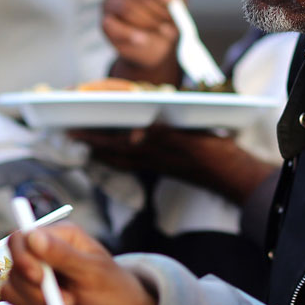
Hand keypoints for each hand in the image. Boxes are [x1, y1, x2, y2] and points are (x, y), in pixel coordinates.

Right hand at [2, 223, 157, 304]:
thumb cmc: (114, 289)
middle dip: (37, 292)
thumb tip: (33, 235)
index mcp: (58, 239)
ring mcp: (36, 283)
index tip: (38, 277)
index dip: (22, 258)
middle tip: (69, 301)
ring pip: (13, 294)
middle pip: (14, 271)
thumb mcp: (92, 271)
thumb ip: (62, 254)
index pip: (20, 239)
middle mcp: (42, 258)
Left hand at [71, 124, 277, 205]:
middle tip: (70, 133)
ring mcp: (157, 162)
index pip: (116, 144)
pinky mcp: (164, 162)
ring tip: (85, 141)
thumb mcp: (192, 140)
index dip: (94, 137)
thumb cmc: (216, 155)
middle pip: (113, 152)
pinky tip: (115, 149)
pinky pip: (133, 158)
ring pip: (121, 156)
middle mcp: (152, 159)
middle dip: (91, 143)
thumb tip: (136, 133)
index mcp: (155, 151)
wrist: (234, 174)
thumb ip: (165, 136)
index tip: (72, 129)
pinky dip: (119, 153)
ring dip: (102, 149)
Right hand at [101, 0, 186, 84]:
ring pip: (126, 9)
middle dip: (158, 8)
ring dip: (149, 22)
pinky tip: (144, 39)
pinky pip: (113, 27)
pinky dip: (131, 35)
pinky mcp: (105, 24)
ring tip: (164, 30)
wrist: (161, 44)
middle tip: (173, 19)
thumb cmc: (168, 13)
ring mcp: (109, 3)